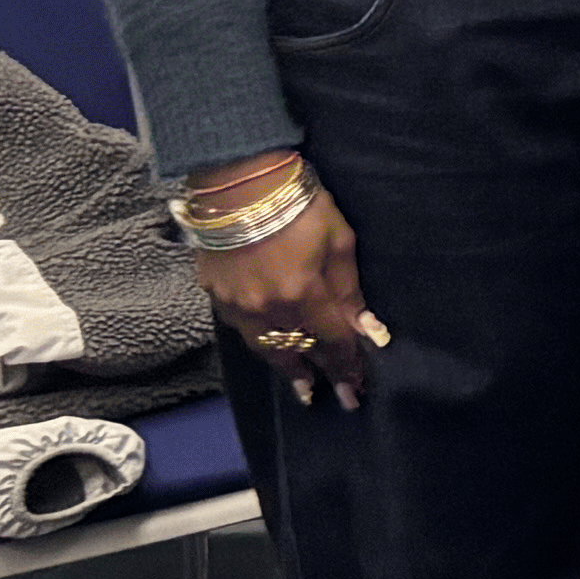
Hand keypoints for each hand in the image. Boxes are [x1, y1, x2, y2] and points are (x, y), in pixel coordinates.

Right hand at [193, 153, 385, 407]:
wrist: (239, 179)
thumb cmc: (300, 203)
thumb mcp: (339, 241)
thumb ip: (349, 291)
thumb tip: (366, 331)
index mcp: (301, 294)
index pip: (331, 342)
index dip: (347, 366)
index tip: (358, 388)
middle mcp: (265, 307)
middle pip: (295, 353)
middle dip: (318, 376)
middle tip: (336, 400)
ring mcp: (234, 303)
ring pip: (264, 347)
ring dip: (286, 365)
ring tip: (302, 382)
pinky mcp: (213, 292)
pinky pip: (241, 328)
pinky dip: (260, 340)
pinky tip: (270, 345)